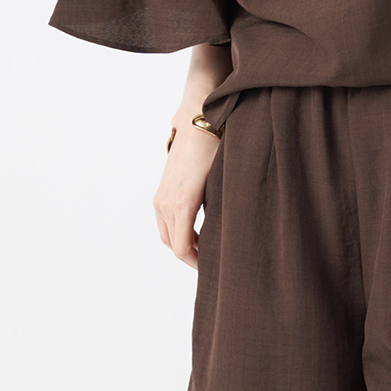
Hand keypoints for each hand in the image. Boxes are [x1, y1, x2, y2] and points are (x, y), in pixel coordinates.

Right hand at [154, 123, 219, 269]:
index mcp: (182, 204)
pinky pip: (164, 222)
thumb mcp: (223, 182)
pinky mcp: (161, 192)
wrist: (197, 123)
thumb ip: (221, 211)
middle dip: (191, 256)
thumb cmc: (216, 150)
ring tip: (205, 248)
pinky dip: (177, 232)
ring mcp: (160, 197)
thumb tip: (230, 236)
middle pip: (173, 245)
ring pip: (166, 234)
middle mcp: (165, 203)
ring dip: (183, 244)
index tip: (213, 267)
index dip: (196, 263)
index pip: (182, 249)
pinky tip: (196, 231)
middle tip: (212, 262)